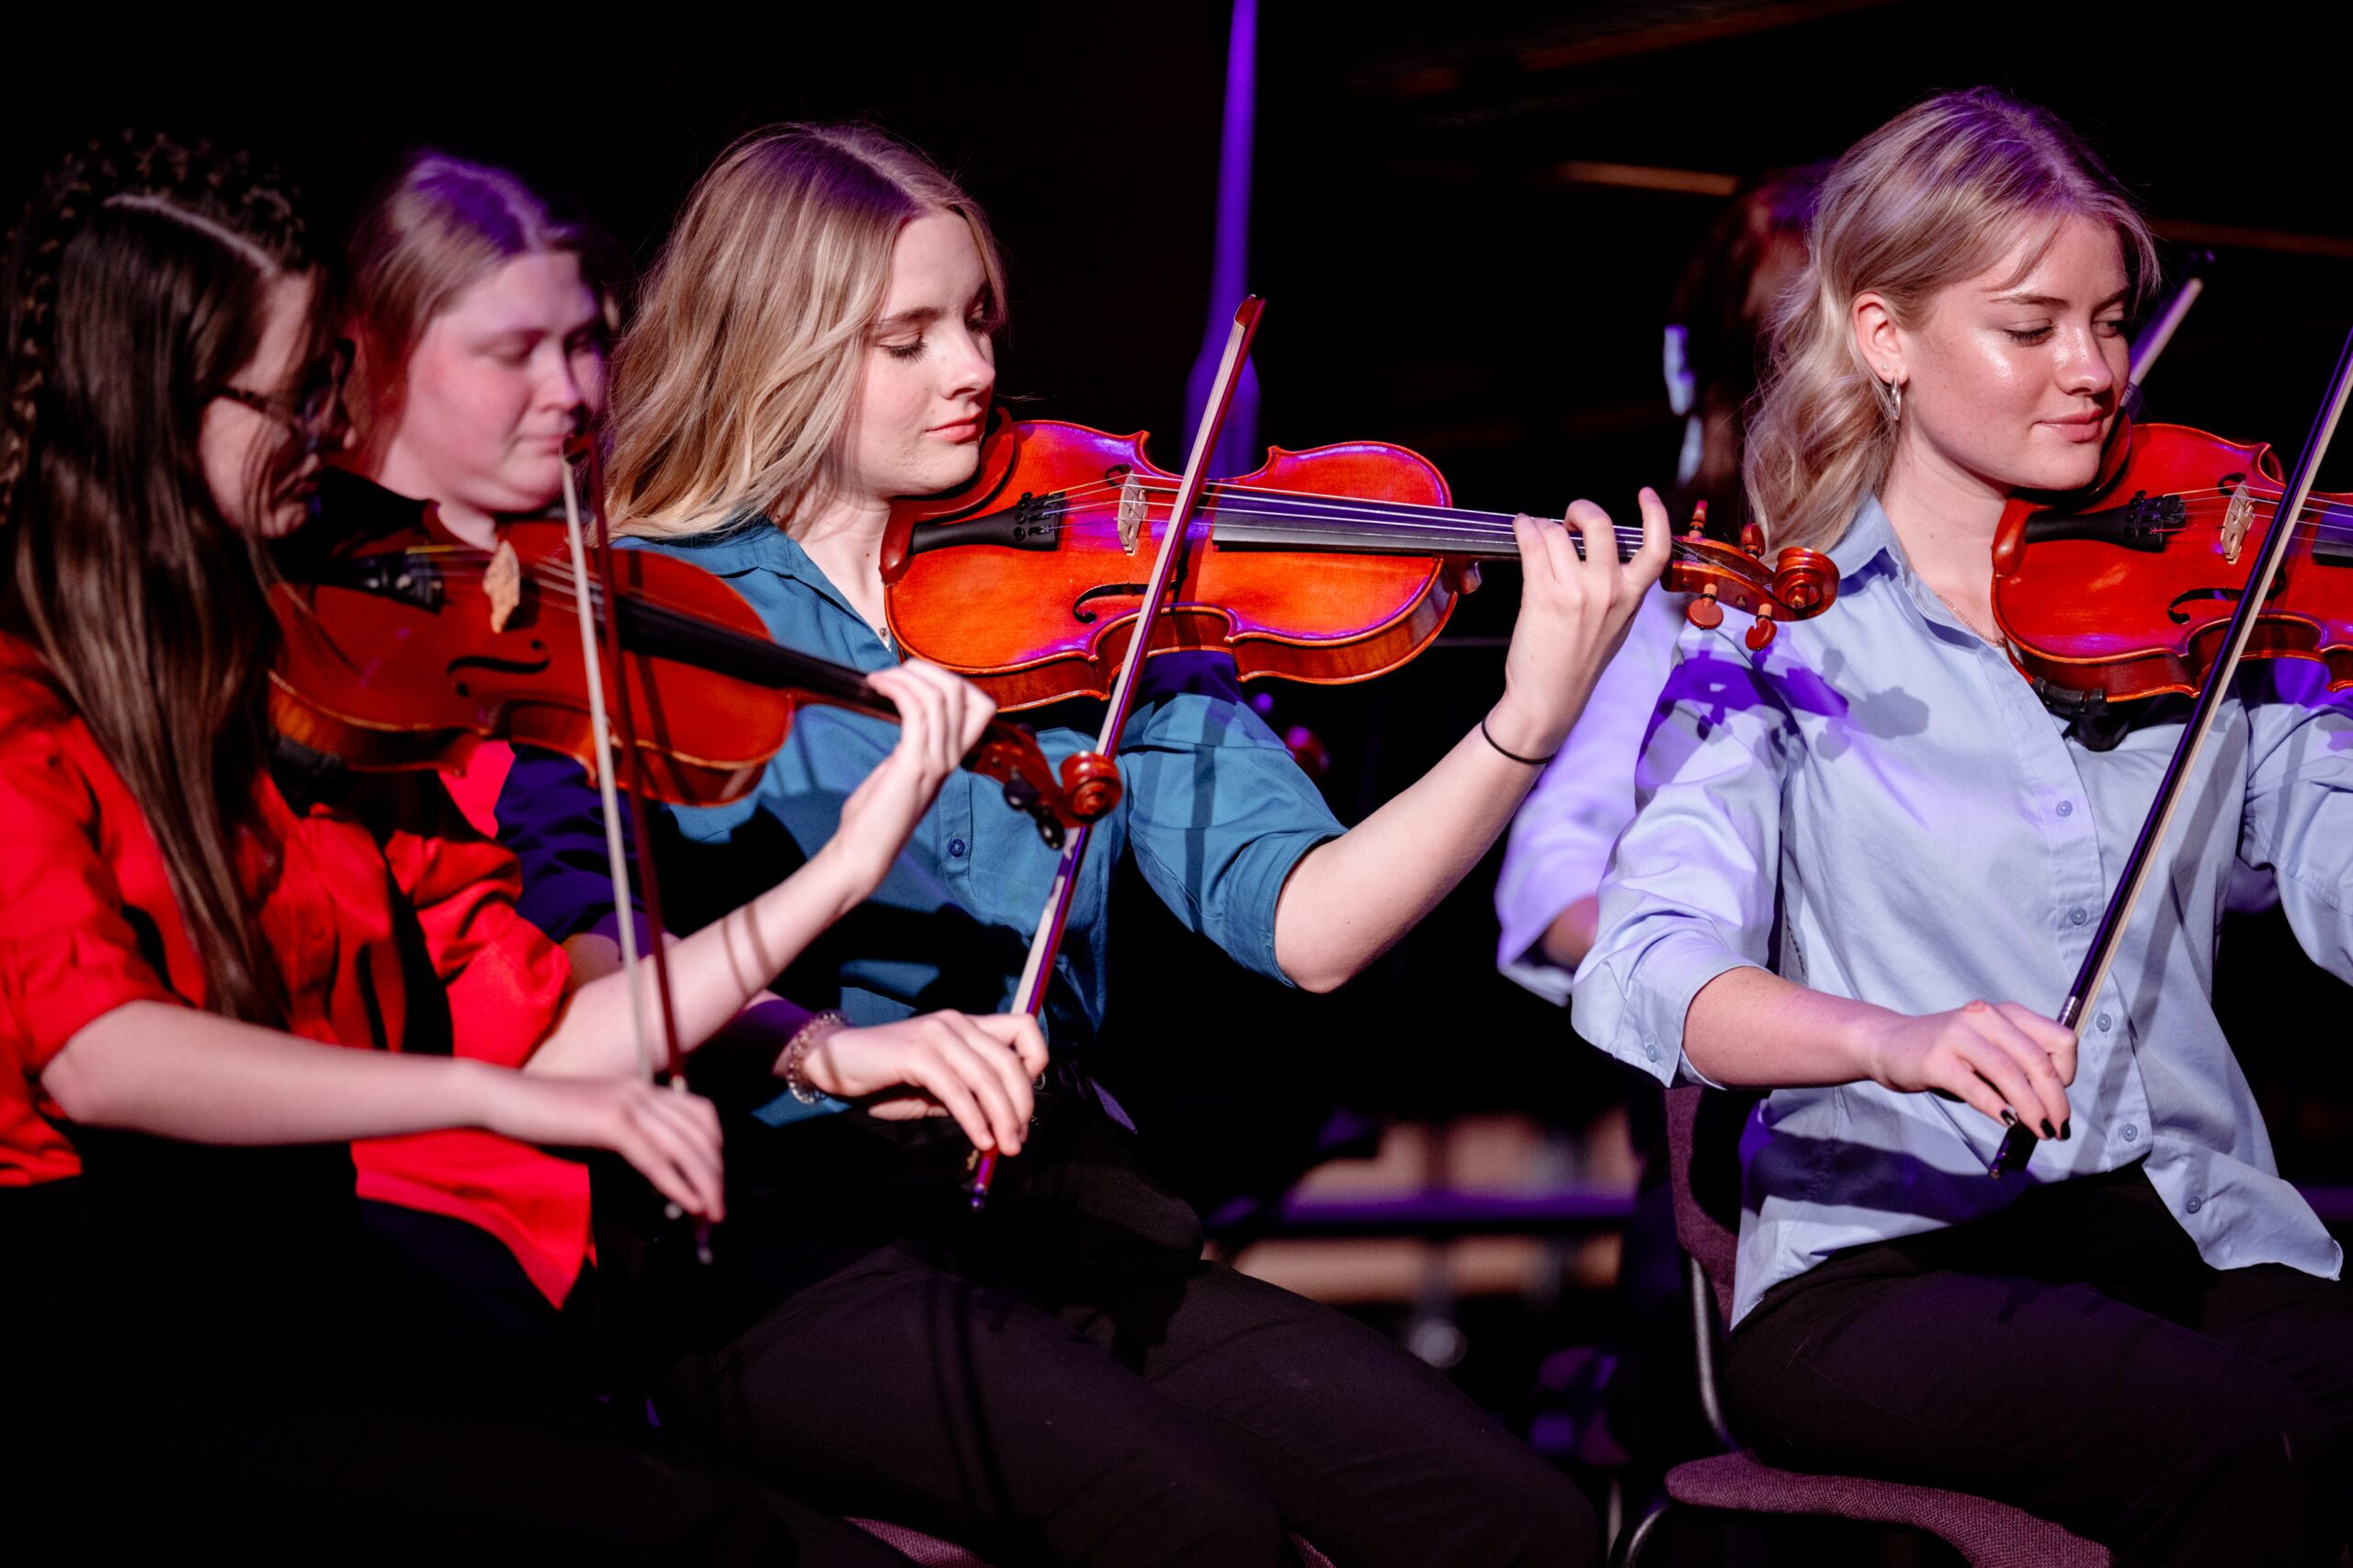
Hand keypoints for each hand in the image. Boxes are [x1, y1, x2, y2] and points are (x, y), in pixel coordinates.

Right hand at [484, 1072, 726, 1218]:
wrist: (502, 1097)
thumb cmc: (542, 1115)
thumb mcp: (595, 1122)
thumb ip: (626, 1137)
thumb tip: (655, 1168)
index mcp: (641, 1087)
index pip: (700, 1113)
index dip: (715, 1147)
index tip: (715, 1178)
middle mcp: (642, 1090)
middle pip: (700, 1132)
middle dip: (715, 1172)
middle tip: (719, 1206)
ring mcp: (628, 1103)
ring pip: (684, 1146)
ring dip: (705, 1183)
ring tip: (712, 1213)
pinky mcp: (611, 1122)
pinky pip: (655, 1158)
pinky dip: (677, 1183)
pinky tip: (689, 1203)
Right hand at [802, 1010, 1048, 1153]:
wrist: (833, 1064)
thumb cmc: (886, 1079)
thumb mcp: (937, 1085)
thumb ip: (969, 1092)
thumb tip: (1005, 1121)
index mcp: (966, 1025)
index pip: (1024, 1027)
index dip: (1036, 1062)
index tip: (1026, 1101)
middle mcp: (957, 1023)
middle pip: (1010, 1061)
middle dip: (1021, 1105)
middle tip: (1017, 1140)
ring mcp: (937, 1035)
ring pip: (987, 1077)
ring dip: (1002, 1118)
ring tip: (1003, 1147)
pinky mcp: (917, 1054)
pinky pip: (957, 1091)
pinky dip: (974, 1119)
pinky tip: (979, 1140)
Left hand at [817, 661, 995, 897]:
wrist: (866, 852)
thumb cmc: (876, 815)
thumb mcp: (903, 771)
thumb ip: (914, 745)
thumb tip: (906, 713)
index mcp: (953, 758)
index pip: (982, 708)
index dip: (955, 682)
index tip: (918, 679)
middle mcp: (952, 758)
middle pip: (962, 693)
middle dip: (927, 670)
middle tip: (894, 672)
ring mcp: (936, 762)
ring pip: (939, 696)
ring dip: (905, 676)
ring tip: (879, 679)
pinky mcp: (913, 764)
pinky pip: (914, 710)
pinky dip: (896, 689)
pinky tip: (877, 687)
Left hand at [1488, 488, 1671, 758]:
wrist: (1550, 697)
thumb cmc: (1579, 662)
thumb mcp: (1616, 624)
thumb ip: (1618, 587)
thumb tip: (1597, 549)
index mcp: (1632, 597)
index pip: (1657, 548)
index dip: (1655, 514)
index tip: (1646, 495)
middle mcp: (1609, 590)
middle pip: (1599, 524)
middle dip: (1580, 510)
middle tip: (1568, 519)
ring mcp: (1576, 591)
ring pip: (1557, 532)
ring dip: (1542, 526)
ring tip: (1536, 536)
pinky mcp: (1543, 595)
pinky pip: (1533, 545)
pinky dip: (1524, 530)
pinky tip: (1520, 530)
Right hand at [1867, 1000, 2077, 1138]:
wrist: (1890, 1043)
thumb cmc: (1949, 1052)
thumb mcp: (1990, 1047)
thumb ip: (2019, 1065)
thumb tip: (2052, 1105)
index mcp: (2008, 1013)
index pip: (2060, 1040)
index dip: (2068, 1073)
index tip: (2059, 1097)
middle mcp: (1986, 1018)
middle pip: (2037, 1061)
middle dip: (2055, 1101)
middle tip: (2057, 1128)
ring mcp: (1959, 1036)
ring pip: (2010, 1075)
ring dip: (2031, 1109)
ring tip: (2039, 1130)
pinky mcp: (1936, 1060)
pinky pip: (1976, 1088)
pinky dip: (1997, 1108)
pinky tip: (2007, 1121)